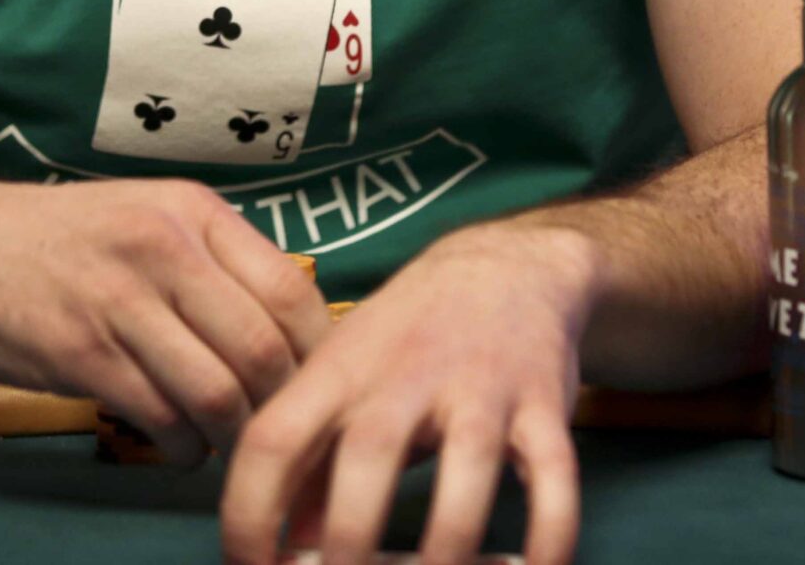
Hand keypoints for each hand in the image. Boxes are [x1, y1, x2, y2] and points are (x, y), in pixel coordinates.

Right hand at [0, 179, 330, 467]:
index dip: (316, 352)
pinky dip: (185, 446)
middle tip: (275, 427)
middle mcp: (164, 248)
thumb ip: (217, 262)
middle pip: (263, 349)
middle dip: (280, 405)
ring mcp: (120, 301)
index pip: (292, 289)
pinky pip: (161, 416)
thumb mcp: (152, 217)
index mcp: (193, 212)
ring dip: (233, 434)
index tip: (314, 384)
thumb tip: (294, 330)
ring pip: (217, 392)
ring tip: (225, 440)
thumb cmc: (67, 243)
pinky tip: (180, 443)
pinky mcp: (80, 353)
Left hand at [220, 223, 595, 564]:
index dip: (249, 511)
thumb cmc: (407, 337)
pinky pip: (555, 476)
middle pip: (370, 450)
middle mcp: (408, 373)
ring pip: (469, 463)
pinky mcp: (544, 405)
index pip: (273, 437)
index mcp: (340, 369)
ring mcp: (482, 386)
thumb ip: (313, 460)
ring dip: (448, 545)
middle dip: (351, 535)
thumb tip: (288, 547)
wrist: (508, 268)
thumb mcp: (345, 378)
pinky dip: (550, 535)